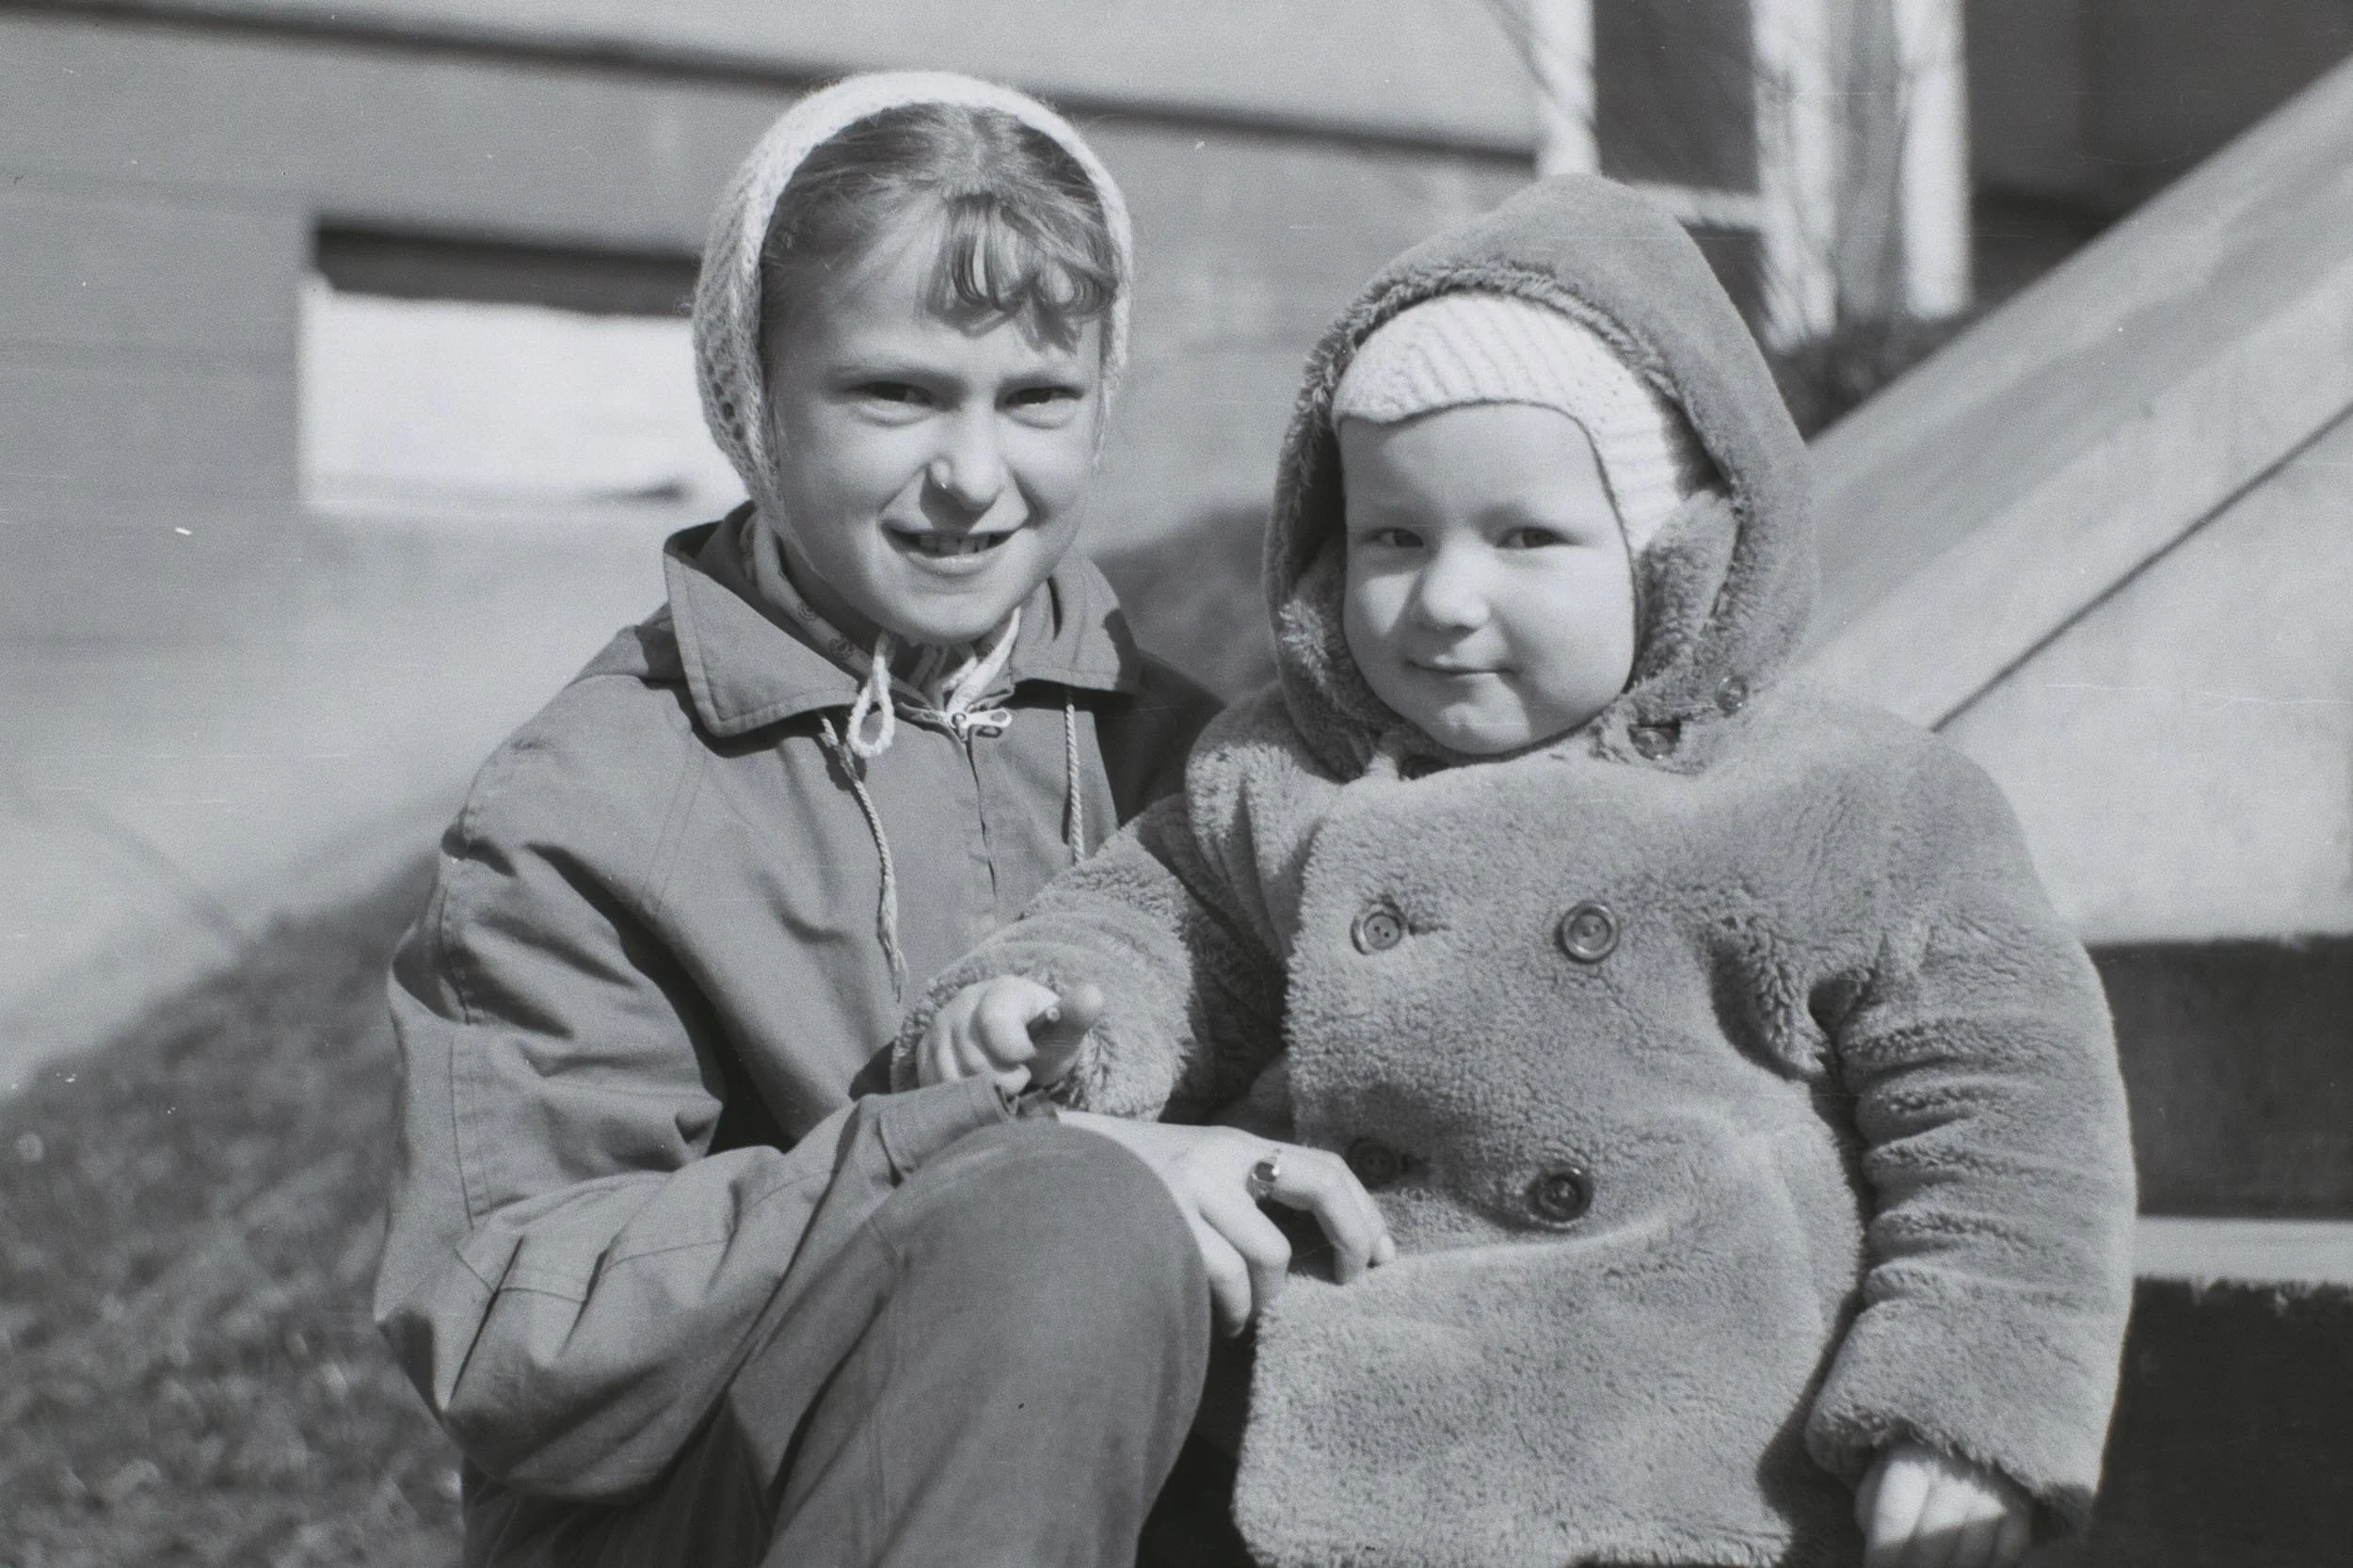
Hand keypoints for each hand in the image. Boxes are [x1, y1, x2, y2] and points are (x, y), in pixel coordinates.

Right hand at [916, 978, 1104, 1091]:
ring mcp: (939, 1026)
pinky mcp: (924, 1050)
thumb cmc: (1044, 1037)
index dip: (1015, 1053)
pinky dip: (959, 1094)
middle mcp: (963, 1003)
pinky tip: (978, 1086)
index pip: (996, 1025)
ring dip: (981, 1090)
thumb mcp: (1065, 1029)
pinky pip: (935, 1085)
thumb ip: (1077, 1015)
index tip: (1027, 1058)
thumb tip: (1093, 996)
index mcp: (1001, 991)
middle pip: (975, 1061)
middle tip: (1020, 1075)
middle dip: (1004, 1079)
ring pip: (952, 1077)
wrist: (1017, 1042)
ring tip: (999, 1080)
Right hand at [1060, 1113, 1396, 1335]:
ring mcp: (1194, 1185)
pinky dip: (1234, 1312)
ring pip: (1272, 1253)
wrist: (1050, 1175)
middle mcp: (1222, 1154)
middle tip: (1348, 1283)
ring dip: (1268, 1297)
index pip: (1326, 1165)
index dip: (1365, 1212)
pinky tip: (1221, 1322)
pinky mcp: (1166, 1222)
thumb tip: (1314, 1249)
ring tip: (1246, 1312)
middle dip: (1352, 1240)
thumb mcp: (1194, 1176)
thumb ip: (1245, 1197)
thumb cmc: (1129, 1191)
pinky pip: (1226, 1277)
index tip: (1383, 1258)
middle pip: (1321, 1186)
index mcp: (1237, 1143)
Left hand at [1858, 1442, 2032, 1567]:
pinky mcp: (2023, 1506)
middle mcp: (1955, 1475)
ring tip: (1937, 1567)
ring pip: (1969, 1555)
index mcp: (1913, 1458)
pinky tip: (1971, 1564)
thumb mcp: (1887, 1461)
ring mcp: (1993, 1492)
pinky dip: (1989, 1566)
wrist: (1985, 1424)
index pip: (1894, 1517)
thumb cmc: (1921, 1451)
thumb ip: (1872, 1498)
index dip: (1884, 1554)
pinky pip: (2007, 1554)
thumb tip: (1874, 1541)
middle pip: (1932, 1544)